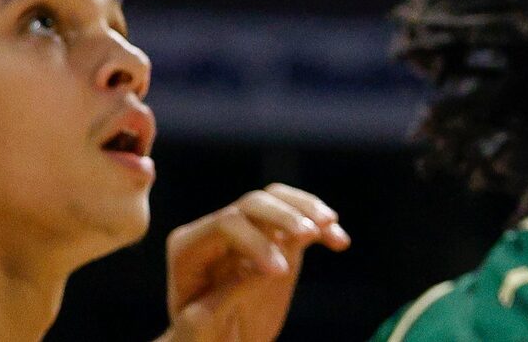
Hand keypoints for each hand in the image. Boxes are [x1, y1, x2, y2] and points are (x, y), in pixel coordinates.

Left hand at [159, 184, 349, 341]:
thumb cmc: (199, 341)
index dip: (256, 241)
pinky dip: (321, 224)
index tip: (281, 272)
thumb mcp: (200, 329)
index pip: (226, 224)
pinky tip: (338, 240)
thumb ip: (221, 299)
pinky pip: (298, 218)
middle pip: (253, 204)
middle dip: (284, 216)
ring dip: (307, 208)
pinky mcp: (274, 240)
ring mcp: (247, 232)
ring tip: (330, 225)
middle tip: (309, 234)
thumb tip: (259, 272)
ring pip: (277, 199)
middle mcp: (216, 231)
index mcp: (189, 248)